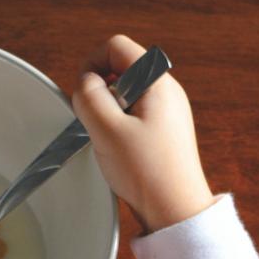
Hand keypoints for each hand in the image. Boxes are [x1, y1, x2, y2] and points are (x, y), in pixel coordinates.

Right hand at [71, 35, 216, 233]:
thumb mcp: (107, 131)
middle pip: (119, 71)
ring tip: (112, 143)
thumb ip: (89, 98)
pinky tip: (121, 153)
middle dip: (100, 94)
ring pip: (124, 96)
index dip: (92, 65)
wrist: (175, 211)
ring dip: (108, 115)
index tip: (84, 94)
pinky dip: (118, 130)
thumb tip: (84, 84)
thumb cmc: (148, 174)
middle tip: (98, 124)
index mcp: (157, 82)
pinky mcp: (162, 132)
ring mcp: (166, 112)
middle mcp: (166, 92)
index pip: (117, 47)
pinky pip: (132, 117)